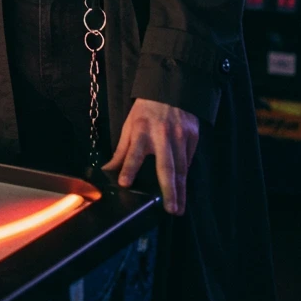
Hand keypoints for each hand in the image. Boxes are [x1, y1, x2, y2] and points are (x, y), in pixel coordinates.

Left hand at [102, 97, 199, 215]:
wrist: (170, 90)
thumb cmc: (146, 111)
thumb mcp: (129, 126)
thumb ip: (122, 150)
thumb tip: (107, 170)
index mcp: (142, 131)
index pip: (134, 153)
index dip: (129, 168)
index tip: (124, 183)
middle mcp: (163, 136)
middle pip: (166, 167)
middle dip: (168, 190)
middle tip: (170, 209)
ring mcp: (181, 137)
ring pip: (182, 168)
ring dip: (181, 190)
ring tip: (178, 208)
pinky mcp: (193, 137)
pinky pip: (189, 160)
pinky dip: (186, 176)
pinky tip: (184, 190)